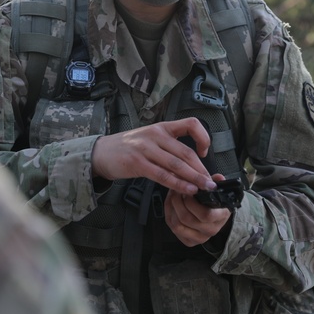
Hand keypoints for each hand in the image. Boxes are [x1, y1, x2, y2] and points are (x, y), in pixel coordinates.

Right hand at [90, 117, 216, 194]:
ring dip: (193, 178)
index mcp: (161, 127)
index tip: (205, 152)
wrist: (102, 152)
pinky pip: (162, 175)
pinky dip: (177, 184)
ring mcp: (145, 148)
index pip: (190, 124)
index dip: (203, 137)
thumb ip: (168, 148)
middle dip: (201, 169)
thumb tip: (190, 166)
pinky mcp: (137, 163)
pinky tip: (187, 190)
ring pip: (176, 164)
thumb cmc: (128, 148)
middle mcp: (155, 134)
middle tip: (211, 182)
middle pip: (186, 151)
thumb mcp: (149, 140)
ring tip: (205, 188)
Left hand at [164, 172, 232, 246]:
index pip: (206, 214)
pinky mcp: (189, 242)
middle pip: (187, 219)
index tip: (188, 191)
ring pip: (177, 225)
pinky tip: (171, 204)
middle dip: (178, 201)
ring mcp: (200, 238)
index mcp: (221, 217)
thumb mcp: (218, 191)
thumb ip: (216, 182)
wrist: (215, 218)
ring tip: (173, 195)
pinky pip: (173, 228)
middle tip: (177, 190)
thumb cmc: (214, 203)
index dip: (192, 202)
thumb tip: (218, 177)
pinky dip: (169, 214)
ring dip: (172, 207)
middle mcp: (211, 230)